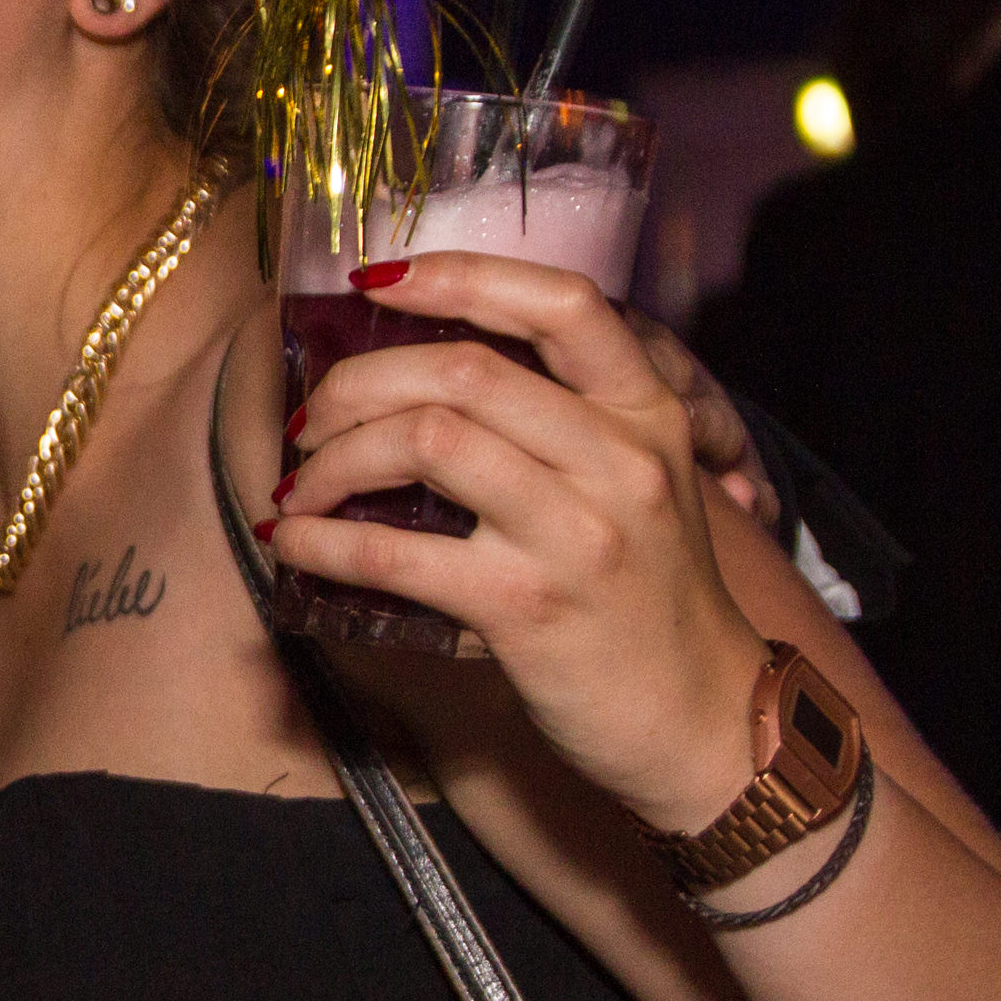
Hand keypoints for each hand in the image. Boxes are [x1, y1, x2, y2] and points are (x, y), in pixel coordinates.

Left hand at [266, 253, 769, 829]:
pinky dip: (322, 543)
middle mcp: (621, 459)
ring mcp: (578, 533)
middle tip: (310, 419)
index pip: (560, 304)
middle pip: (463, 370)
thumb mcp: (635, 488)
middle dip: (357, 382)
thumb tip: (416, 381)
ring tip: (299, 488)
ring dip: (332, 459)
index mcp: (646, 413)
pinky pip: (395, 554)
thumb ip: (560, 426)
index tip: (377, 278)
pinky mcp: (529, 608)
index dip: (459, 276)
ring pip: (425, 440)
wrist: (708, 724)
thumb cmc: (647, 602)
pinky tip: (292, 544)